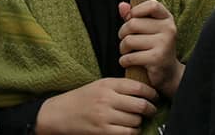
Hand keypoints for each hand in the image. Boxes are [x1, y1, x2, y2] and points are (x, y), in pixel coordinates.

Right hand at [36, 78, 156, 134]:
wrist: (60, 114)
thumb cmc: (81, 99)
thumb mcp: (99, 85)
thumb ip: (119, 86)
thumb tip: (143, 90)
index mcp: (107, 84)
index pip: (137, 86)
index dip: (151, 93)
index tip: (154, 97)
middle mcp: (107, 98)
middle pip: (140, 104)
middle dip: (150, 108)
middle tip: (152, 110)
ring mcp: (105, 116)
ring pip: (135, 120)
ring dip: (140, 121)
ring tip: (137, 120)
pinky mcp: (103, 131)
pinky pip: (127, 133)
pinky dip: (133, 132)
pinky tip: (131, 129)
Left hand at [117, 0, 183, 97]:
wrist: (168, 74)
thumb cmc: (154, 48)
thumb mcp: (147, 29)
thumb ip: (134, 16)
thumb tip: (122, 5)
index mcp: (167, 19)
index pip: (152, 5)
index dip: (136, 10)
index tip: (131, 19)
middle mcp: (169, 29)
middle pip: (133, 23)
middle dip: (122, 33)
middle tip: (125, 41)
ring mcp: (164, 44)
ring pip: (129, 40)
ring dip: (122, 48)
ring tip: (127, 52)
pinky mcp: (157, 59)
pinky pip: (130, 57)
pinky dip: (124, 61)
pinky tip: (128, 62)